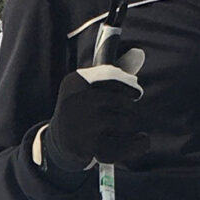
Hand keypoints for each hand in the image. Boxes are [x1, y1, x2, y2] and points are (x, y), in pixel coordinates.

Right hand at [43, 57, 151, 171]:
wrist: (58, 142)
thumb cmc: (82, 109)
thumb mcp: (93, 87)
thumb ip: (118, 71)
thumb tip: (139, 52)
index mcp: (76, 81)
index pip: (112, 76)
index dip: (129, 86)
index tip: (135, 94)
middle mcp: (76, 100)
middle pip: (123, 102)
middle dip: (130, 110)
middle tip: (126, 117)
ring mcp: (80, 124)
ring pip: (125, 123)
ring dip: (130, 127)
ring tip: (124, 130)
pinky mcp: (85, 147)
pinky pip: (122, 146)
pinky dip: (137, 144)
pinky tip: (142, 140)